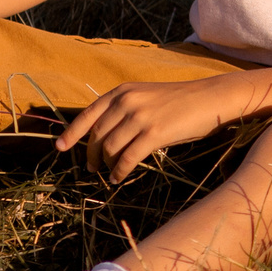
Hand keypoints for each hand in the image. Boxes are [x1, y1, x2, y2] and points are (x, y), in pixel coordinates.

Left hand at [58, 74, 263, 180]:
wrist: (211, 99)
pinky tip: (118, 178)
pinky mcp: (154, 133)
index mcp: (122, 91)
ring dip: (106, 165)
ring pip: (110, 148)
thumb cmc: (181, 102)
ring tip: (108, 173)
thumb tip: (104, 137)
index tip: (60, 147)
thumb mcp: (147, 97)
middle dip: (91, 155)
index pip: (88, 114)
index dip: (71, 133)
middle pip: (97, 136)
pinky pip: (128, 158)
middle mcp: (127, 102)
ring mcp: (140, 117)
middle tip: (91, 168)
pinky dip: (120, 171)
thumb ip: (125, 110)